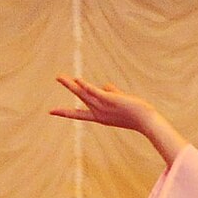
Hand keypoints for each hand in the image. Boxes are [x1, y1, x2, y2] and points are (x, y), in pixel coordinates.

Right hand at [51, 77, 188, 164]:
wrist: (146, 121)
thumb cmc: (135, 114)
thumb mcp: (119, 102)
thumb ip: (111, 93)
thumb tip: (105, 85)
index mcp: (99, 116)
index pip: (78, 114)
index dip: (65, 112)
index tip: (51, 111)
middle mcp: (98, 113)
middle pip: (79, 98)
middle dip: (67, 88)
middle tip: (56, 78)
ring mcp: (103, 107)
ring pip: (84, 94)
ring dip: (71, 84)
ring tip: (60, 77)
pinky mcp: (110, 100)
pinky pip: (95, 92)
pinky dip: (86, 86)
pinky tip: (77, 79)